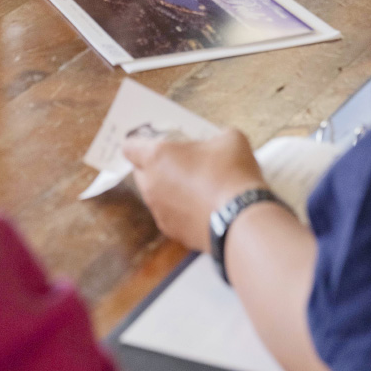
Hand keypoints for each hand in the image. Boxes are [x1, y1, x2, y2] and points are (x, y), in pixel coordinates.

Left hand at [123, 129, 264, 251]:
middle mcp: (151, 185)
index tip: (154, 141)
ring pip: (154, 195)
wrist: (241, 220)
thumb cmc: (231, 173)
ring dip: (168, 189)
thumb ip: (214, 138)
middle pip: (140, 172)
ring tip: (195, 185)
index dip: (139, 143)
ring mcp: (159, 212)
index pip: (129, 147)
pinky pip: (169, 215)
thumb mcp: (230, 138)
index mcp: (157, 156)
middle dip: (154, 166)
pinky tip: (202, 206)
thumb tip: (218, 144)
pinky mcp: (172, 232)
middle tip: (179, 162)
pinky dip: (180, 210)